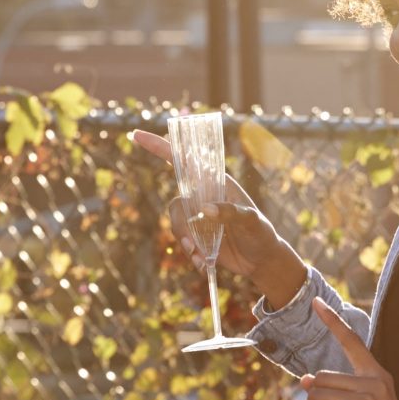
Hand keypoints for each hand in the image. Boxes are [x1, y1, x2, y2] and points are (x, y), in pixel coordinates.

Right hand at [127, 129, 305, 305]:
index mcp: (216, 182)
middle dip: (181, 226)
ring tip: (200, 258)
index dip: (160, 146)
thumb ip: (231, 212)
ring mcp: (198, 215)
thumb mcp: (251, 221)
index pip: (185, 160)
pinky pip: (182, 239)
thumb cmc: (261, 234)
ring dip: (185, 242)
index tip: (137, 136)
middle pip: (176, 202)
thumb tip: (204, 209)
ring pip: (176, 223)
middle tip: (192, 247)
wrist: (261, 260)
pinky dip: (189, 253)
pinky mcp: (196, 234)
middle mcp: (203, 195)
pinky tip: (203, 264)